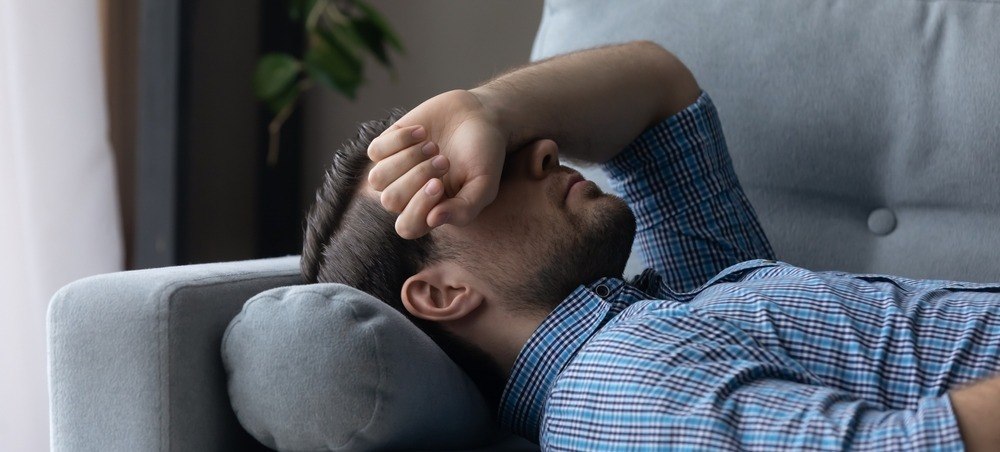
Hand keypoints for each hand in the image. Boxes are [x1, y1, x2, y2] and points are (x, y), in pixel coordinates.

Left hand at [367, 89, 506, 238]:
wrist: (478, 115)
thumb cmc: (483, 154)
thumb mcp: (485, 185)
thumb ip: (465, 209)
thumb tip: (433, 220)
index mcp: (430, 211)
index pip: (407, 227)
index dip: (418, 207)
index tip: (439, 183)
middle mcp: (408, 195)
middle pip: (391, 201)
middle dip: (418, 177)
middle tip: (443, 160)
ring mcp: (394, 171)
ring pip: (378, 178)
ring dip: (408, 159)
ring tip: (432, 146)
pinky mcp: (386, 146)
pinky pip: (375, 152)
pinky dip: (400, 140)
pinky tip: (422, 132)